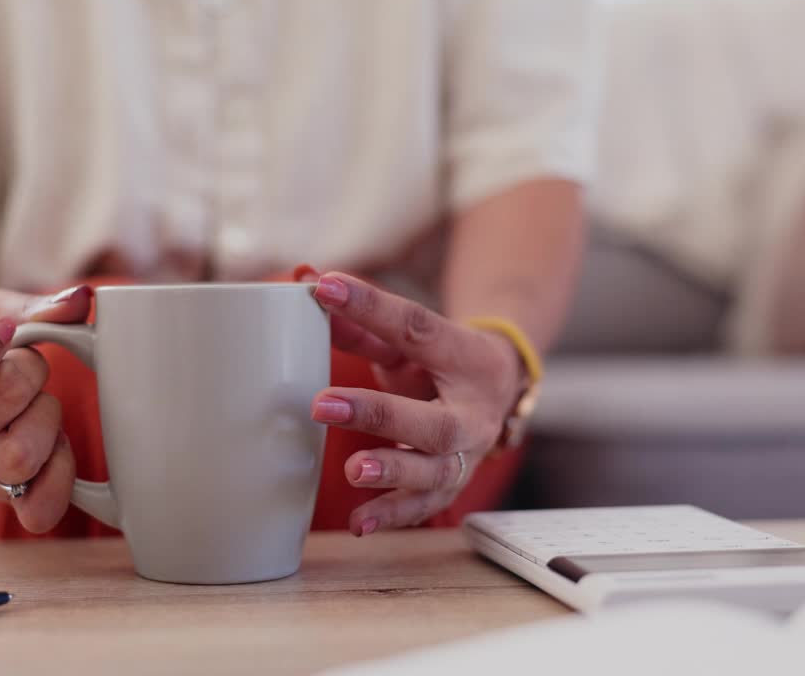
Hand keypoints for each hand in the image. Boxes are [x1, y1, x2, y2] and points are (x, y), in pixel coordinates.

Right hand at [0, 285, 92, 532]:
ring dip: (48, 416)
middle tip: (28, 369)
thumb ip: (33, 307)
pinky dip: (62, 472)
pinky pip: (42, 508)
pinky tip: (58, 445)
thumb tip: (80, 299)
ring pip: (22, 455)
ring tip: (39, 407)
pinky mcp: (14, 504)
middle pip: (0, 402)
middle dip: (30, 370)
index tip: (3, 330)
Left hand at [308, 272, 523, 535]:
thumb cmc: (440, 363)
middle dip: (378, 414)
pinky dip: (392, 516)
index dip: (371, 306)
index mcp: (466, 356)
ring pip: (435, 471)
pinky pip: (424, 507)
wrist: (499, 393)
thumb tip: (305, 283)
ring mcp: (467, 456)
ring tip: (352, 470)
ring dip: (391, 471)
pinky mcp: (452, 487)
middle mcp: (475, 412)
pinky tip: (358, 523)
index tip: (325, 288)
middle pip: (434, 420)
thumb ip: (361, 322)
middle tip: (323, 406)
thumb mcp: (410, 339)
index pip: (417, 327)